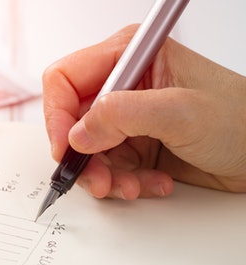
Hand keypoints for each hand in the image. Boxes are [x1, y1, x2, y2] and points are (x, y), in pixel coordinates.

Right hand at [42, 25, 245, 199]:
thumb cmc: (243, 120)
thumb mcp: (181, 113)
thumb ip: (123, 116)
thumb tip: (77, 133)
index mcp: (130, 58)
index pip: (65, 79)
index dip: (57, 115)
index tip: (65, 148)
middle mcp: (123, 87)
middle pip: (71, 122)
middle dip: (84, 157)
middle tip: (99, 180)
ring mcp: (128, 119)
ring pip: (87, 152)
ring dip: (106, 176)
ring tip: (131, 187)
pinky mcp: (134, 146)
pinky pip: (108, 169)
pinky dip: (124, 183)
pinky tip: (152, 184)